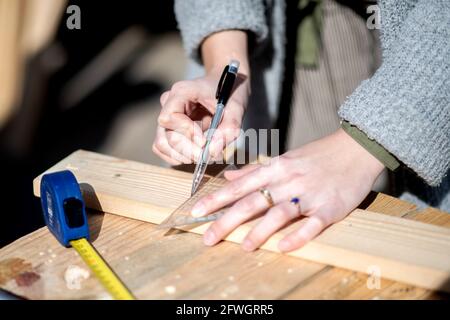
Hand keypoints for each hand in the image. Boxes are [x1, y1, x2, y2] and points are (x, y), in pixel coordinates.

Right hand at [152, 69, 249, 164]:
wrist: (228, 86)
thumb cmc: (231, 93)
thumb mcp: (237, 109)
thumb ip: (228, 129)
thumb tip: (212, 151)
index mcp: (182, 92)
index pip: (171, 117)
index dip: (186, 133)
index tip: (204, 142)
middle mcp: (169, 103)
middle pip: (166, 135)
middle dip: (187, 150)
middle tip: (208, 156)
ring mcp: (167, 115)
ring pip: (162, 143)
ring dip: (181, 155)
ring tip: (202, 156)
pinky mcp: (169, 128)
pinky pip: (163, 147)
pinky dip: (176, 156)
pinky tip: (193, 156)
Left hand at [191, 129, 384, 251]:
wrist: (356, 148)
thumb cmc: (318, 155)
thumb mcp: (284, 158)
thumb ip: (256, 170)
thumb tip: (229, 176)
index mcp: (275, 168)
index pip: (239, 186)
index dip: (215, 199)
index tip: (195, 211)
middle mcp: (287, 181)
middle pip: (251, 202)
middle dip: (226, 221)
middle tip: (207, 238)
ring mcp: (308, 194)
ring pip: (279, 213)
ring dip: (259, 231)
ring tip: (243, 246)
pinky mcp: (329, 208)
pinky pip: (311, 225)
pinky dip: (297, 236)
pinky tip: (283, 247)